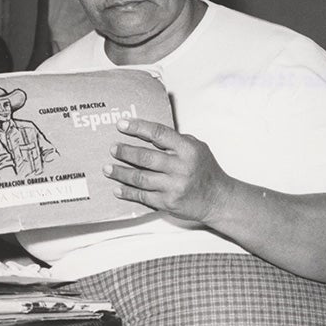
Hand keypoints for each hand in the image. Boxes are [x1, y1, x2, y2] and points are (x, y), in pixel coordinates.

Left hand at [103, 117, 231, 224]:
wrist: (218, 198)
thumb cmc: (206, 171)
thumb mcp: (198, 148)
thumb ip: (177, 141)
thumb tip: (150, 132)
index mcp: (188, 149)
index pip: (159, 134)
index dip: (138, 128)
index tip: (122, 124)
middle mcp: (181, 167)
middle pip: (145, 157)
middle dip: (125, 152)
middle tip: (112, 148)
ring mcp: (174, 186)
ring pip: (140, 178)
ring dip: (121, 172)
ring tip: (108, 168)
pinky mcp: (168, 202)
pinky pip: (142, 196)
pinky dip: (127, 192)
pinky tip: (117, 188)